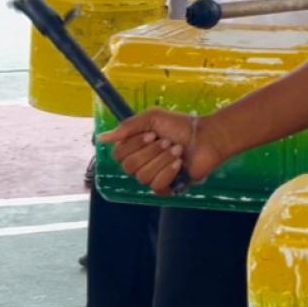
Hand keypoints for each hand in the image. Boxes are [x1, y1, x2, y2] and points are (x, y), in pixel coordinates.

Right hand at [99, 108, 225, 194]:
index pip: (119, 155)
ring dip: (163, 160)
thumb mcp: (152, 118)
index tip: (152, 134)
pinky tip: (179, 164)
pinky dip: (169, 172)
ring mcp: (153, 178)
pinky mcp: (167, 188)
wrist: (206, 137)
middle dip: (150, 152)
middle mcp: (141, 165)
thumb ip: (127, 127)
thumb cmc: (181, 126)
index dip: (134, 145)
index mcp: (135, 149)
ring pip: (143, 177)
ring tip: (178, 150)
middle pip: (129, 167)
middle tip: (167, 142)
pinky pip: (156, 186)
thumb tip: (101, 138)